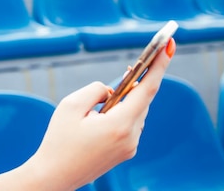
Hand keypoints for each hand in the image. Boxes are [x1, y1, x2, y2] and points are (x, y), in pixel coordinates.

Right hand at [21, 38, 175, 189]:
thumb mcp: (71, 105)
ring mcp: (130, 147)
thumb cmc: (59, 140)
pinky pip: (129, 124)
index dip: (159, 65)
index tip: (169, 46)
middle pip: (141, 100)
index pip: (146, 89)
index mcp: (119, 124)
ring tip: (106, 95)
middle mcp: (131, 137)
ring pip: (135, 112)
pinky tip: (103, 113)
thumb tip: (111, 89)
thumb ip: (95, 89)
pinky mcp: (125, 152)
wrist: (54, 176)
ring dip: (125, 99)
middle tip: (137, 63)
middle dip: (137, 81)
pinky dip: (121, 113)